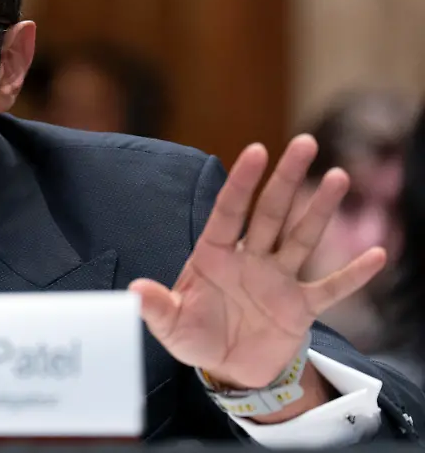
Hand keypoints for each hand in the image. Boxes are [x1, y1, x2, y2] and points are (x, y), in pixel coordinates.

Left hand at [128, 135, 385, 394]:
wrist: (228, 369)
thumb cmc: (195, 336)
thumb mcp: (171, 326)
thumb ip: (156, 307)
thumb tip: (135, 290)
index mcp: (214, 255)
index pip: (229, 211)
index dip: (242, 182)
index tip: (256, 150)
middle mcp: (249, 259)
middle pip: (271, 212)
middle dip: (286, 179)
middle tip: (305, 143)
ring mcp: (278, 280)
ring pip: (301, 237)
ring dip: (320, 209)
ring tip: (338, 176)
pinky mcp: (301, 307)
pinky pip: (330, 288)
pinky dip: (353, 275)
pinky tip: (377, 255)